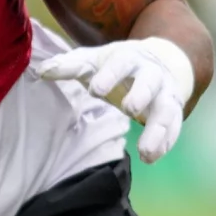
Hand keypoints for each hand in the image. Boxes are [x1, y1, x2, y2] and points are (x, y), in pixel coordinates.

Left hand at [38, 36, 194, 163]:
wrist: (158, 60)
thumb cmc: (115, 64)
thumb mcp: (93, 60)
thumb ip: (69, 66)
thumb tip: (41, 71)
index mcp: (128, 58)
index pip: (121, 63)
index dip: (109, 75)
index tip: (95, 90)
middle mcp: (151, 74)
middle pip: (150, 82)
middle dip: (141, 94)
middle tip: (129, 109)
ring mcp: (165, 93)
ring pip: (166, 110)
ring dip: (158, 130)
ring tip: (146, 152)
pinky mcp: (174, 110)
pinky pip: (174, 127)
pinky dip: (166, 142)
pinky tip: (152, 157)